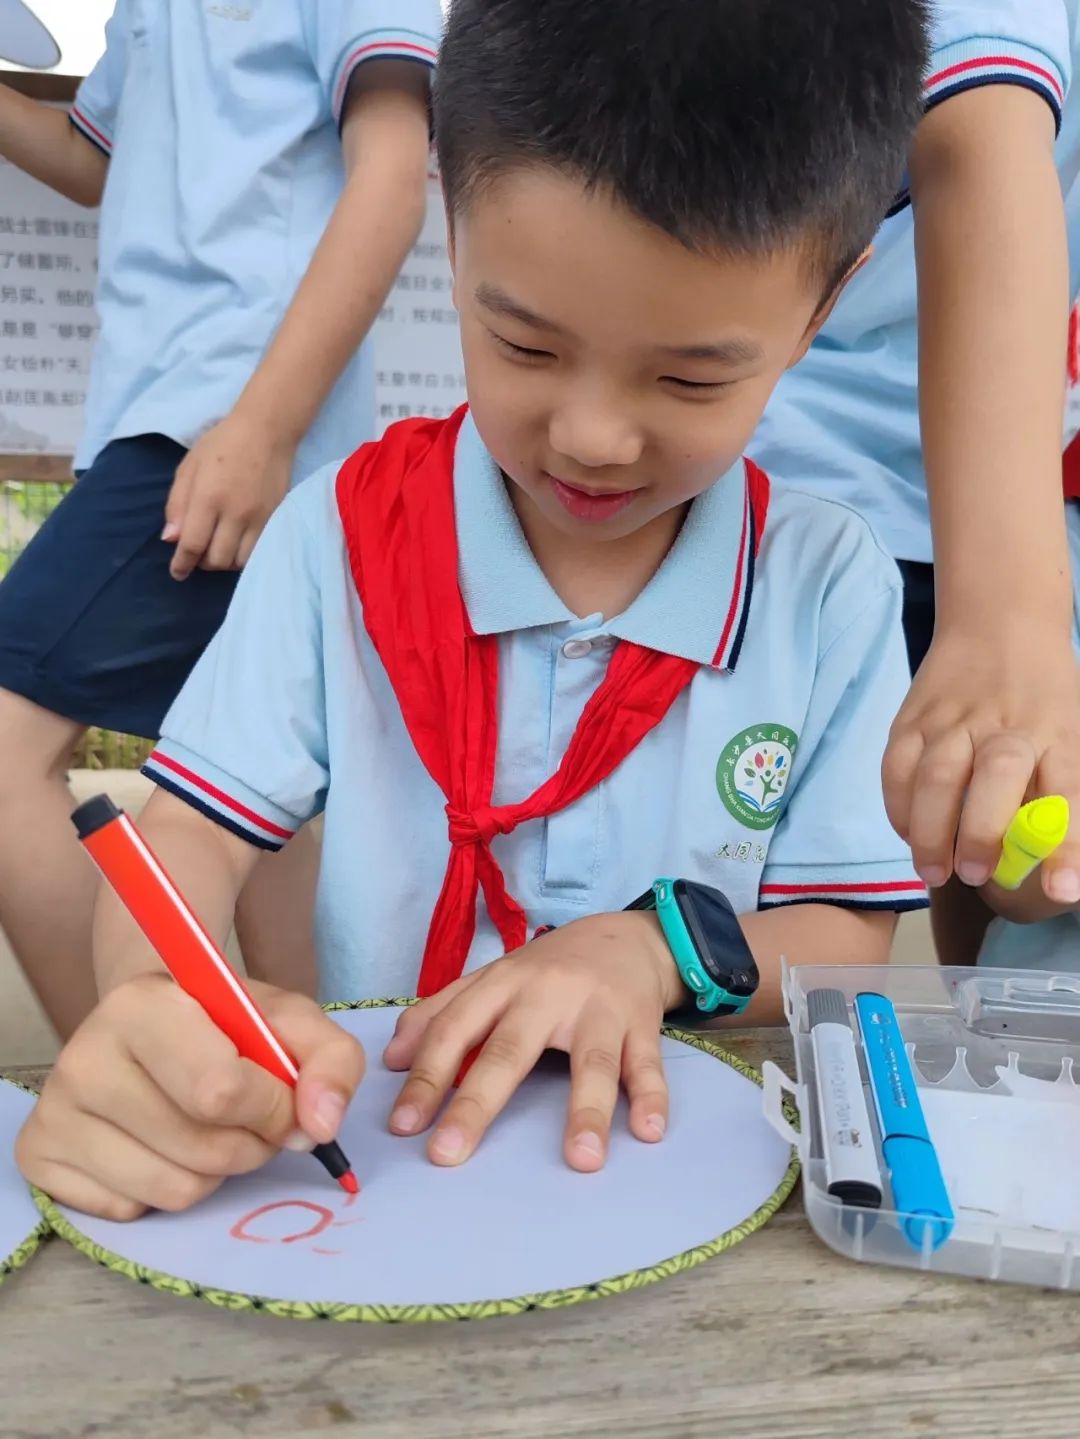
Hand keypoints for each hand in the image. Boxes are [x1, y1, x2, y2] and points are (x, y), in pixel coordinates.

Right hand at [16, 974, 364, 1219]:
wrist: (154, 1024)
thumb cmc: (226, 1023)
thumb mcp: (291, 1022)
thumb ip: (331, 1062)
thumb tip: (321, 1126)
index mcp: (142, 1004)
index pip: (222, 1090)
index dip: (273, 1109)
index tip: (284, 1100)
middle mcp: (84, 1056)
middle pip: (202, 1148)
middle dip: (251, 1146)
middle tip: (251, 1119)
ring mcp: (54, 1110)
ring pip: (172, 1190)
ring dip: (215, 1174)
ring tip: (209, 1130)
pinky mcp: (39, 1156)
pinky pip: (130, 1212)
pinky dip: (162, 1192)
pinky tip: (162, 1146)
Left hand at [162, 409, 293, 579]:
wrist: (267, 431)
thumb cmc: (221, 444)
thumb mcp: (188, 467)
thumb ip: (177, 504)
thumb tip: (171, 539)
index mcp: (208, 497)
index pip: (193, 545)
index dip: (182, 564)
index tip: (177, 572)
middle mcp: (235, 513)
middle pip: (217, 559)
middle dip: (202, 563)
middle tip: (197, 554)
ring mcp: (258, 518)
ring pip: (239, 561)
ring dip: (223, 561)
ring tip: (216, 549)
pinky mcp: (274, 518)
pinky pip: (257, 551)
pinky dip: (242, 555)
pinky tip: (235, 544)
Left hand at [382, 912, 684, 1172]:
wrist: (626, 937)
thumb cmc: (550, 969)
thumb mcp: (493, 979)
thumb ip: (442, 1012)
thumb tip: (392, 1059)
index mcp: (504, 983)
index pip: (455, 1030)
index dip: (426, 1076)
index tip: (403, 1125)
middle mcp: (548, 994)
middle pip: (510, 1050)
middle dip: (476, 1103)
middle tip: (447, 1153)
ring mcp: (599, 1010)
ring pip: (592, 1061)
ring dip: (587, 1110)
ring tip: (581, 1160)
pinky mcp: (642, 1024)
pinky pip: (647, 1063)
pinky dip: (652, 1096)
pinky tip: (648, 1130)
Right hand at [883, 627, 1079, 903]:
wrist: (999, 624)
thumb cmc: (1045, 696)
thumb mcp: (1072, 733)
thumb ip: (1060, 791)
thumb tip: (1046, 865)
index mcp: (1059, 734)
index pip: (1068, 794)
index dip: (1063, 847)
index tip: (1062, 891)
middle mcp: (1008, 726)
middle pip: (994, 779)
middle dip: (979, 835)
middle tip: (973, 875)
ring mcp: (954, 719)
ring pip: (935, 777)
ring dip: (929, 831)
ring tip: (933, 871)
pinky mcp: (912, 718)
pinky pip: (896, 768)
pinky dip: (898, 807)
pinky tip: (908, 833)